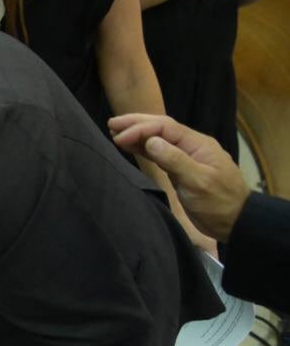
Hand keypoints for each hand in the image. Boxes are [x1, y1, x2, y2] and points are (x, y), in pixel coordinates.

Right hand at [110, 114, 249, 241]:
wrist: (234, 222)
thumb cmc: (219, 202)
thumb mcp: (198, 181)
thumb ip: (175, 160)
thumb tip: (151, 141)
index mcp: (198, 144)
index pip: (165, 128)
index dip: (141, 128)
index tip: (119, 136)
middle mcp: (190, 147)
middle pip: (161, 129)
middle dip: (137, 124)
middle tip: (111, 124)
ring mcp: (185, 158)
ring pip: (158, 140)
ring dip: (138, 135)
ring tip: (115, 132)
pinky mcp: (179, 171)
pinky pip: (159, 154)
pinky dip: (143, 149)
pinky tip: (130, 148)